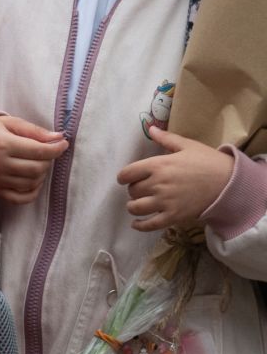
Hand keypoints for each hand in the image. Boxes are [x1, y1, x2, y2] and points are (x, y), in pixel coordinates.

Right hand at [0, 115, 67, 204]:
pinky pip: (21, 198)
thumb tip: (59, 138)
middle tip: (45, 153)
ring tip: (36, 163)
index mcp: (3, 144)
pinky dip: (33, 191)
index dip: (56, 148)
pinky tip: (32, 180)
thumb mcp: (10, 123)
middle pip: (37, 169)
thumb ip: (35, 130)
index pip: (39, 151)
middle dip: (48, 160)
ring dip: (41, 174)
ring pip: (32, 183)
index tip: (62, 143)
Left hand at [118, 126, 233, 232]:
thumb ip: (166, 138)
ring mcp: (166, 202)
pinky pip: (150, 224)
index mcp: (158, 165)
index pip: (127, 173)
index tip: (126, 178)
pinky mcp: (174, 216)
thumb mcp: (187, 145)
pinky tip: (136, 224)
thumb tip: (150, 128)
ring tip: (138, 205)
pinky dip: (140, 226)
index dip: (124, 177)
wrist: (229, 183)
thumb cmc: (208, 162)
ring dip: (134, 206)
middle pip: (132, 191)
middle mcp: (158, 184)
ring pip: (136, 208)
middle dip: (133, 190)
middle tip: (141, 189)